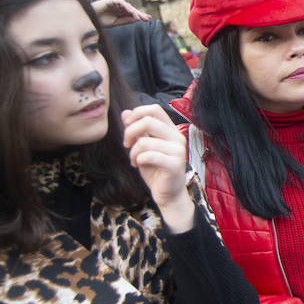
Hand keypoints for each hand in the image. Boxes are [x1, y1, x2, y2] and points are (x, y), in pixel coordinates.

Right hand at [91, 0, 149, 27]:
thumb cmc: (100, 20)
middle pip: (131, 9)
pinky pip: (120, 3)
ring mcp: (114, 3)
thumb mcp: (115, 22)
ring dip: (134, 12)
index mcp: (119, 12)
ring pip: (127, 6)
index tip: (147, 19)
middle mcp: (118, 7)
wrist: (88, 18)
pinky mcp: (110, 0)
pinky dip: (126, 7)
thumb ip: (125, 20)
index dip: (139, 16)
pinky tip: (130, 12)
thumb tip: (136, 19)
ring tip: (139, 18)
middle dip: (140, 13)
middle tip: (148, 19)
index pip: (131, 13)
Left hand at [122, 105, 190, 231]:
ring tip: (133, 160)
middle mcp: (177, 137)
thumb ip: (137, 130)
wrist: (168, 194)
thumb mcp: (143, 147)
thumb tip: (125, 113)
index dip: (137, 114)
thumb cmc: (156, 170)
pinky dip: (138, 159)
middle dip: (130, 131)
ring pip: (145, 141)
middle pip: (148, 120)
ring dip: (132, 151)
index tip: (127, 126)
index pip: (154, 109)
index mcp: (171, 130)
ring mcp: (177, 151)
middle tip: (126, 144)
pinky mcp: (174, 164)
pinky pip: (149, 155)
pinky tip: (138, 164)